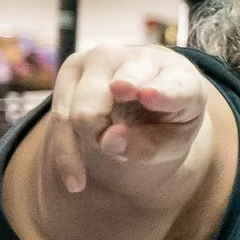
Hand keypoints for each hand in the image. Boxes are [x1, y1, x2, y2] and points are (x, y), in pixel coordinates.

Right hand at [46, 44, 209, 194]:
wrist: (147, 93)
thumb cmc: (166, 121)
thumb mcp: (172, 143)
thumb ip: (149, 146)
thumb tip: (108, 142)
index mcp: (180, 77)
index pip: (171, 87)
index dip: (160, 91)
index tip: (146, 95)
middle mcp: (141, 59)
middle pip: (112, 97)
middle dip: (105, 128)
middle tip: (112, 145)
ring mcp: (104, 58)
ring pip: (79, 110)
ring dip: (87, 142)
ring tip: (98, 161)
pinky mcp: (74, 66)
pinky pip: (60, 115)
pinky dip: (66, 152)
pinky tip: (76, 181)